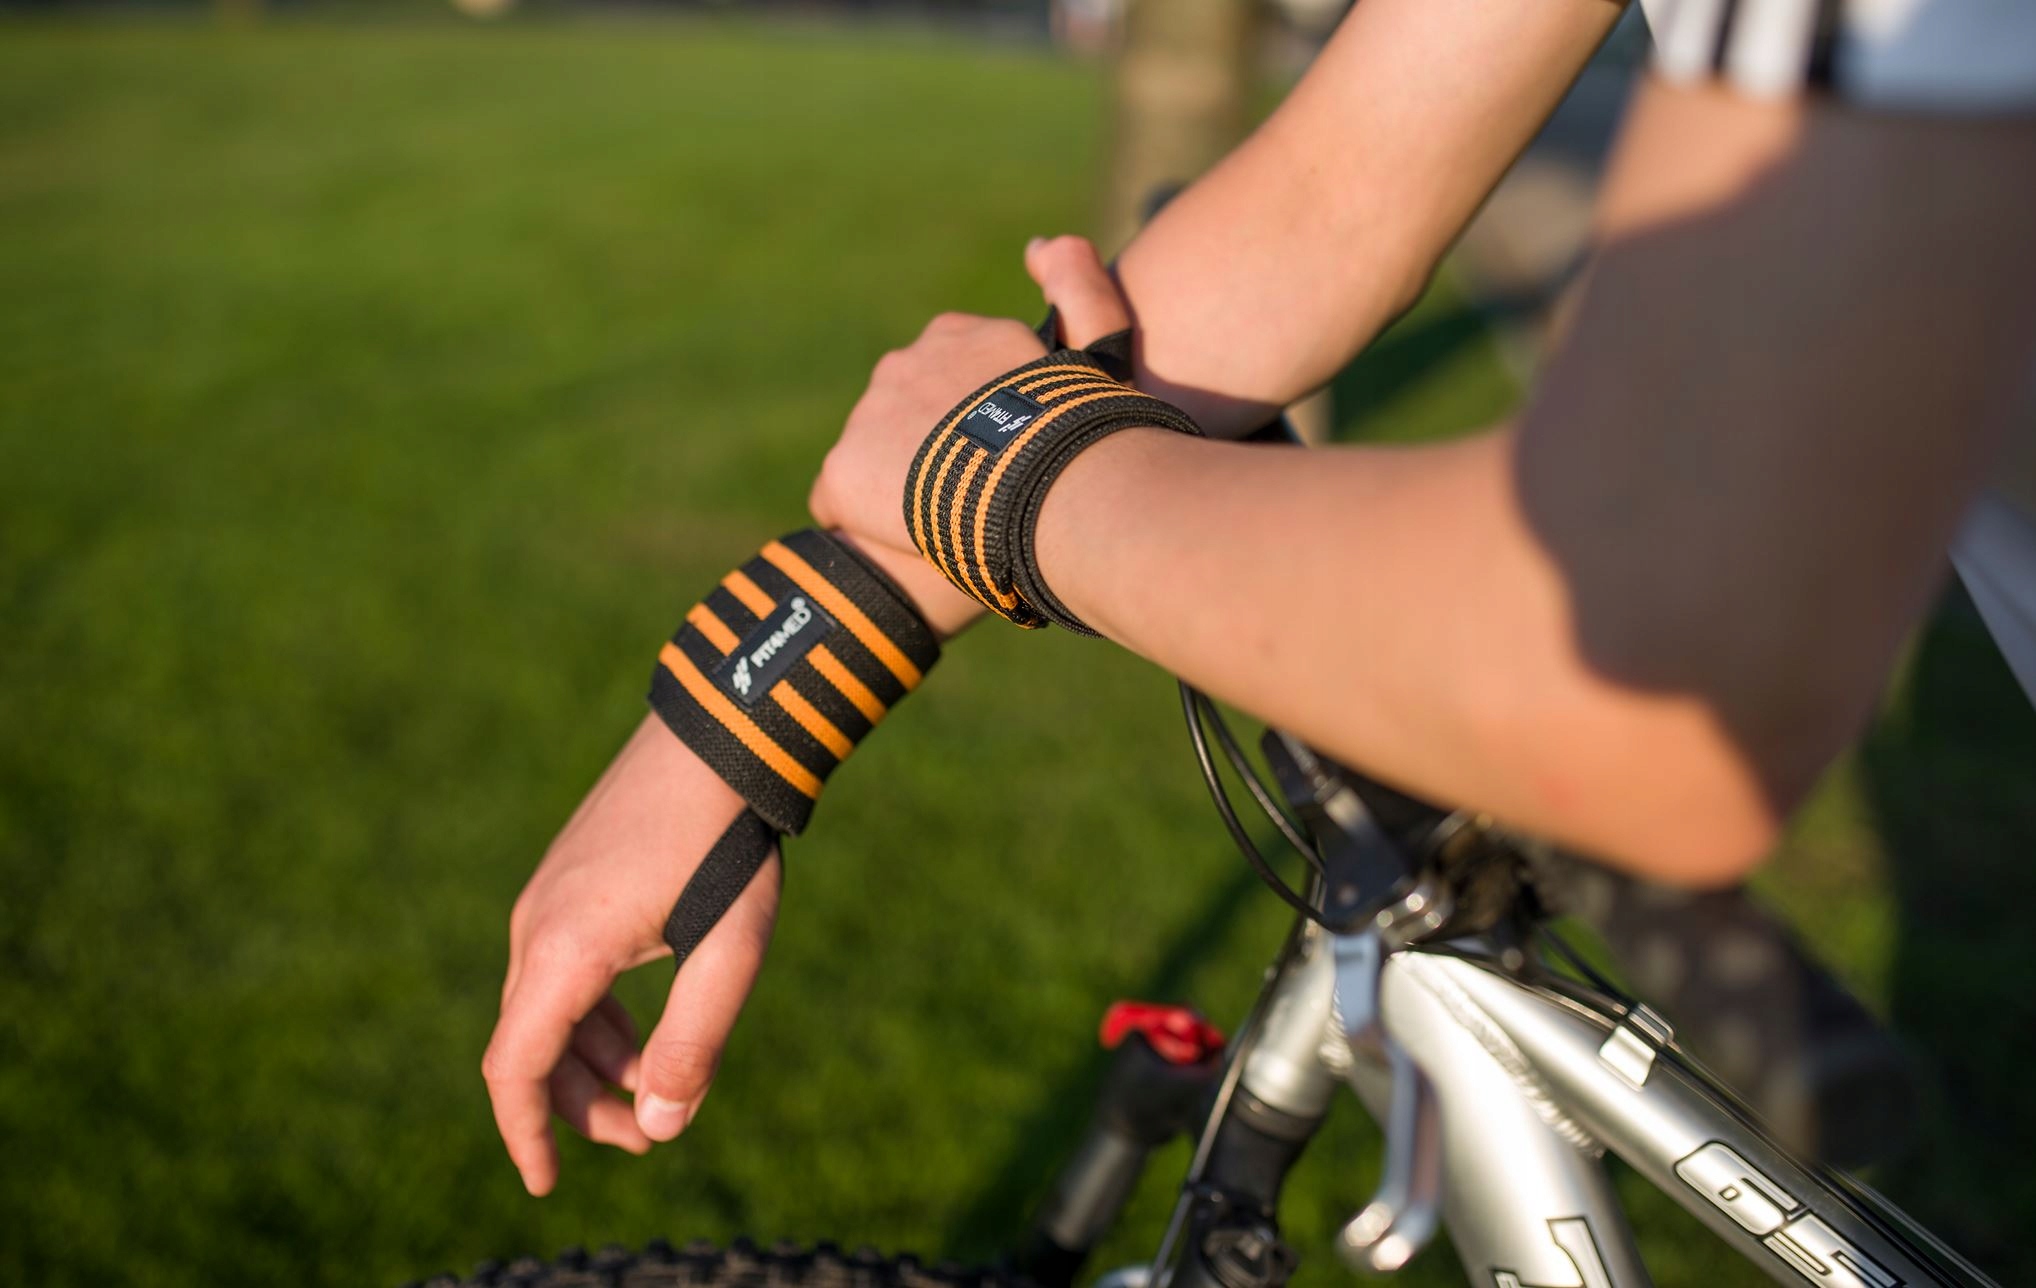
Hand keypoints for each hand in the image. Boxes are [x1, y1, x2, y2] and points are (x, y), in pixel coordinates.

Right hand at [481, 714, 778, 1195]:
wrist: (721, 734)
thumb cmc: (730, 842)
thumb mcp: (730, 953)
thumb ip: (693, 1045)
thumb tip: (658, 1126)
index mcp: (565, 949)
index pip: (517, 1068)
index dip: (527, 1135)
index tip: (548, 1185)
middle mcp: (537, 925)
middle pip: (531, 1046)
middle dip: (579, 1107)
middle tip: (648, 1138)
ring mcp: (546, 897)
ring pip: (546, 1008)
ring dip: (590, 1062)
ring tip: (654, 1091)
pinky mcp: (567, 879)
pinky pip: (561, 969)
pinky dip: (592, 1016)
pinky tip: (641, 1030)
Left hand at [808, 236, 1133, 564]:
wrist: (1042, 486)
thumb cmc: (1077, 427)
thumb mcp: (1091, 343)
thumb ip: (1076, 285)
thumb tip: (1037, 246)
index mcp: (953, 336)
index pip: (944, 374)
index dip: (967, 415)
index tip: (996, 447)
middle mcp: (901, 365)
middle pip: (901, 412)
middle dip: (924, 445)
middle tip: (969, 489)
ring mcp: (868, 417)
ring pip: (870, 454)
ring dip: (895, 482)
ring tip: (937, 520)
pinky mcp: (845, 470)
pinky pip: (836, 499)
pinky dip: (859, 519)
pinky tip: (897, 542)